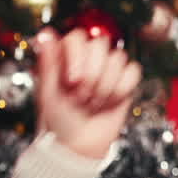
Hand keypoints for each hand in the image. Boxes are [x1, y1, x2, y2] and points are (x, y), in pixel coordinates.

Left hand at [33, 27, 142, 159]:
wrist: (78, 144)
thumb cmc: (57, 119)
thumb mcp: (47, 92)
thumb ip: (48, 62)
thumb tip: (45, 33)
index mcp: (64, 58)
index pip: (77, 37)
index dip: (77, 57)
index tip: (71, 81)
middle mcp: (86, 58)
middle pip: (100, 44)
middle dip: (91, 75)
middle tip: (80, 96)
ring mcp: (107, 68)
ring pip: (117, 58)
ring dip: (104, 86)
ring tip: (92, 103)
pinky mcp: (125, 81)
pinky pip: (133, 71)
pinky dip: (120, 90)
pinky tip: (109, 102)